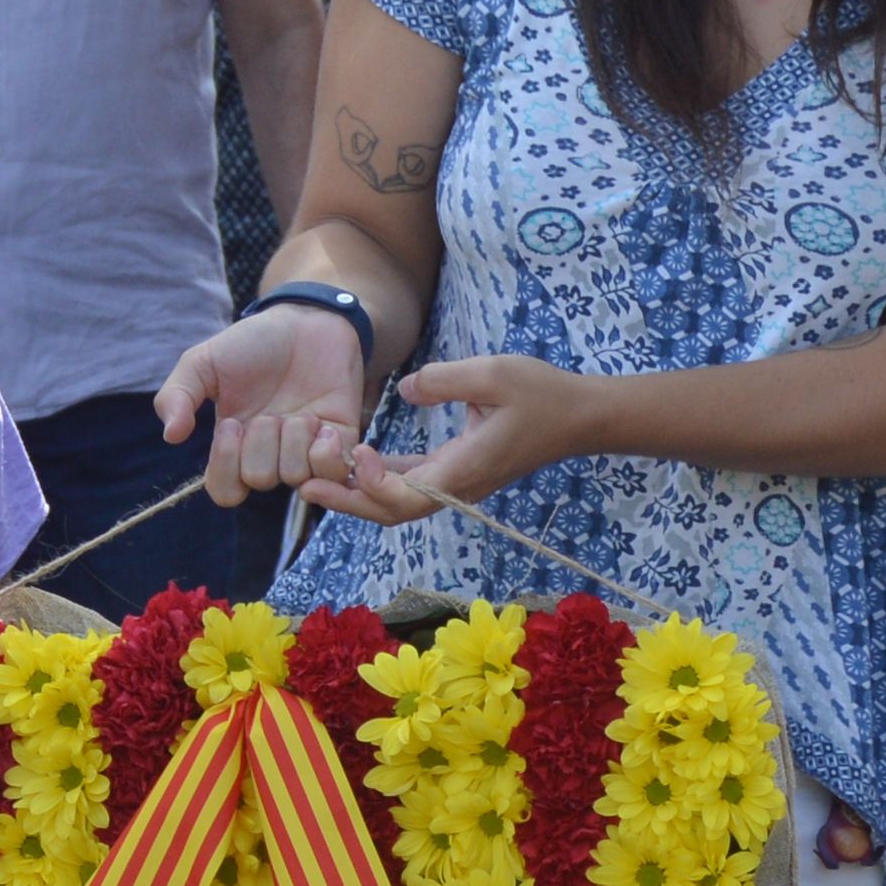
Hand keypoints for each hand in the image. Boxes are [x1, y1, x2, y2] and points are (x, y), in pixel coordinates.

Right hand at [157, 303, 370, 506]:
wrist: (307, 320)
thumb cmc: (253, 343)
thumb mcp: (203, 362)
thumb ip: (178, 395)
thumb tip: (170, 436)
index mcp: (234, 445)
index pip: (225, 491)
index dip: (226, 466)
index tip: (232, 424)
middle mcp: (269, 454)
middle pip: (260, 480)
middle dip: (262, 442)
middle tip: (269, 411)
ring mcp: (305, 451)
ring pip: (295, 475)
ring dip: (294, 439)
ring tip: (299, 410)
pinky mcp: (340, 443)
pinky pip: (333, 471)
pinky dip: (326, 452)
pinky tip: (322, 424)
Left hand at [316, 354, 587, 524]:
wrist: (580, 417)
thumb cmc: (541, 394)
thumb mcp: (493, 372)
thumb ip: (443, 380)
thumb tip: (403, 389)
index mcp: (464, 469)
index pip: (406, 498)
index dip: (373, 484)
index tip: (361, 450)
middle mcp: (457, 486)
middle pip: (393, 512)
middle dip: (348, 501)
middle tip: (305, 483)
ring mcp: (458, 483)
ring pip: (400, 503)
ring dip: (360, 494)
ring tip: (320, 475)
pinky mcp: (459, 471)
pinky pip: (413, 485)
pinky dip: (383, 479)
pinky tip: (359, 461)